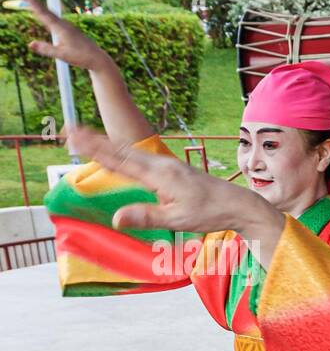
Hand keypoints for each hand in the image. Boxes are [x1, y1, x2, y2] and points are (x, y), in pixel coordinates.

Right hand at [19, 0, 114, 71]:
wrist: (98, 59)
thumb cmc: (81, 57)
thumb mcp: (62, 55)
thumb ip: (46, 49)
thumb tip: (30, 44)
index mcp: (60, 27)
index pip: (42, 12)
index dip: (32, 1)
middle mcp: (63, 24)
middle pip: (44, 9)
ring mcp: (67, 26)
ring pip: (49, 13)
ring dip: (38, 5)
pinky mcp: (69, 30)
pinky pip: (54, 19)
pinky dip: (45, 13)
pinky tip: (43, 13)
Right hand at [67, 126, 284, 260]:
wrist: (238, 204)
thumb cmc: (210, 213)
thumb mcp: (177, 219)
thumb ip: (146, 217)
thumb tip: (115, 219)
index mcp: (159, 175)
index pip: (120, 161)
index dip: (96, 150)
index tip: (75, 138)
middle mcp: (162, 165)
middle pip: (122, 151)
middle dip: (95, 141)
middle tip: (70, 130)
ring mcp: (168, 165)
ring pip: (132, 153)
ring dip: (108, 145)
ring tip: (86, 136)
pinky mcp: (173, 169)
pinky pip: (142, 158)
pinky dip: (125, 153)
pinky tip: (118, 152)